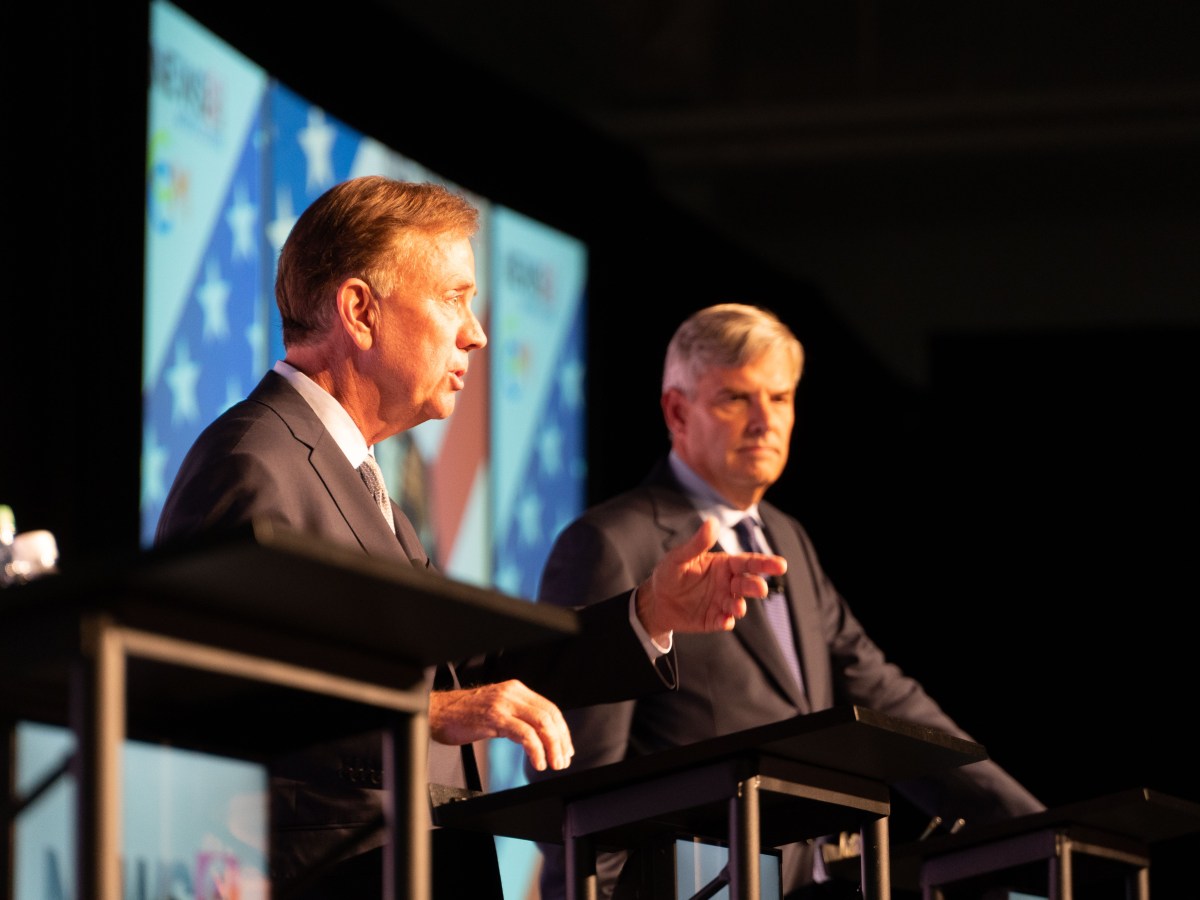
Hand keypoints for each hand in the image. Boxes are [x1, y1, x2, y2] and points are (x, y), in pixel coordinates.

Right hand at [428, 679, 574, 771]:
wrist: (437, 712)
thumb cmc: (463, 714)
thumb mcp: (496, 710)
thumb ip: (517, 717)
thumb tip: (539, 737)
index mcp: (516, 690)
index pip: (550, 708)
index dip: (562, 731)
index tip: (565, 748)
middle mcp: (513, 693)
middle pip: (550, 715)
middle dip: (561, 740)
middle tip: (562, 759)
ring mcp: (504, 704)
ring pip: (541, 723)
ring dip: (552, 747)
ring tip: (552, 763)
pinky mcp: (495, 717)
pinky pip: (524, 734)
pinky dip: (536, 750)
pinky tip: (537, 761)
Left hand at [635, 517, 786, 641]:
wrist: (655, 600)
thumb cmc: (669, 573)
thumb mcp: (679, 557)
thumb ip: (697, 544)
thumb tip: (712, 522)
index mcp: (724, 565)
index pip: (748, 563)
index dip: (765, 563)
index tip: (781, 565)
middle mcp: (727, 583)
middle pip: (747, 584)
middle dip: (756, 587)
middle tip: (760, 589)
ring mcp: (721, 602)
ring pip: (738, 604)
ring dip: (740, 606)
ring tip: (737, 608)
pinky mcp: (713, 619)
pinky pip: (723, 621)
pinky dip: (726, 621)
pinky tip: (725, 620)